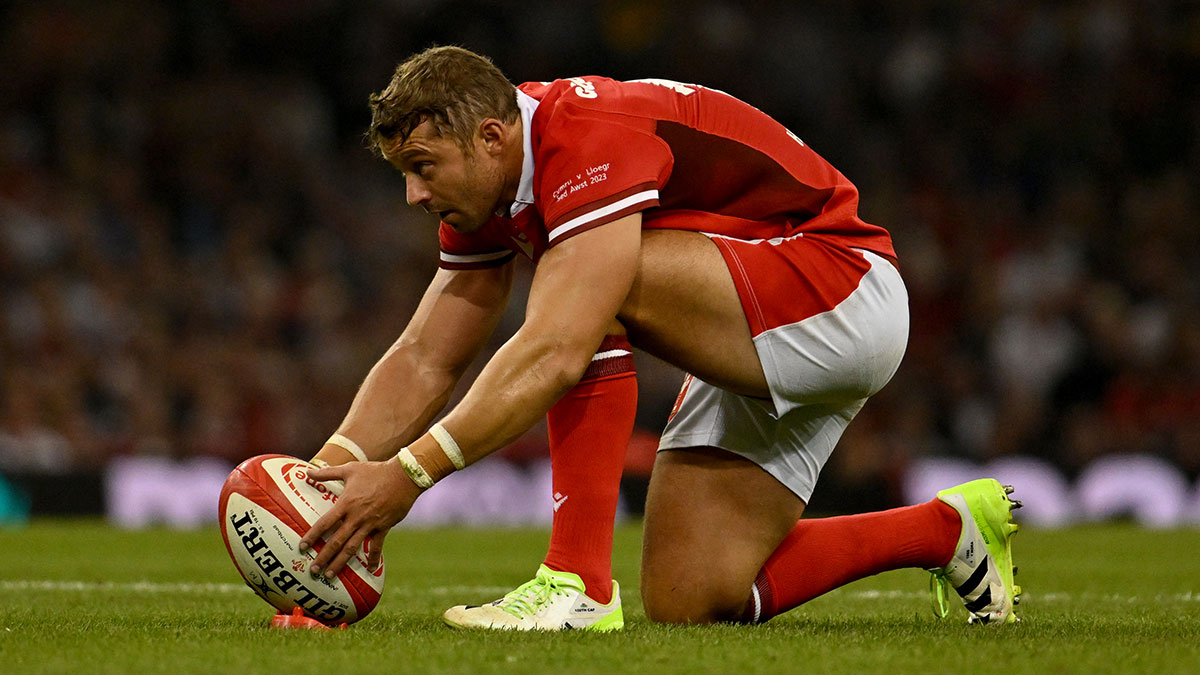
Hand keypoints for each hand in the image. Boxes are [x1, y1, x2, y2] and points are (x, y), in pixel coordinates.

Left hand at [299, 459, 420, 578]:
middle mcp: (356, 517)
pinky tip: (369, 569)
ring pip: (352, 547)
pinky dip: (373, 558)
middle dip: (323, 557)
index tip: (302, 547)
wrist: (404, 476)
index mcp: (346, 503)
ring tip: (330, 575)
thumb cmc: (376, 471)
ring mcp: (370, 524)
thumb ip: (327, 473)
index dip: (312, 536)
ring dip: (340, 562)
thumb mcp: (350, 469)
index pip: (325, 523)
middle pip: (336, 541)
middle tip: (314, 570)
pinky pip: (377, 546)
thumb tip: (307, 471)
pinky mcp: (384, 527)